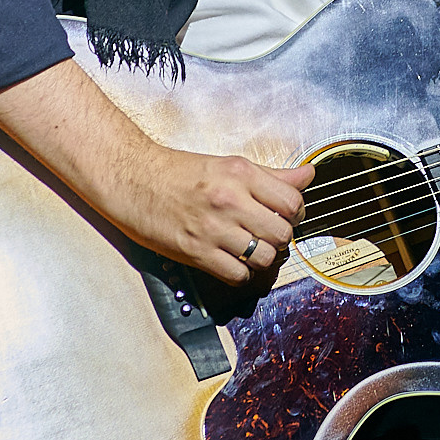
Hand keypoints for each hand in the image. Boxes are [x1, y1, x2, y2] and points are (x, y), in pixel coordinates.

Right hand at [105, 147, 312, 286]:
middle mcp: (230, 200)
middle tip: (269, 233)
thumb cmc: (177, 171)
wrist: (132, 179)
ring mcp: (213, 228)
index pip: (292, 202)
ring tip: (251, 248)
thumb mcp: (229, 164)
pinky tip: (233, 261)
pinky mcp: (196, 252)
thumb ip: (272, 175)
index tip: (288, 215)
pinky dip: (241, 273)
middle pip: (282, 233)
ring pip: (264, 257)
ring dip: (262, 257)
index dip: (296, 213)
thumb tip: (308, 175)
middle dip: (281, 237)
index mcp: (241, 174)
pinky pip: (237, 274)